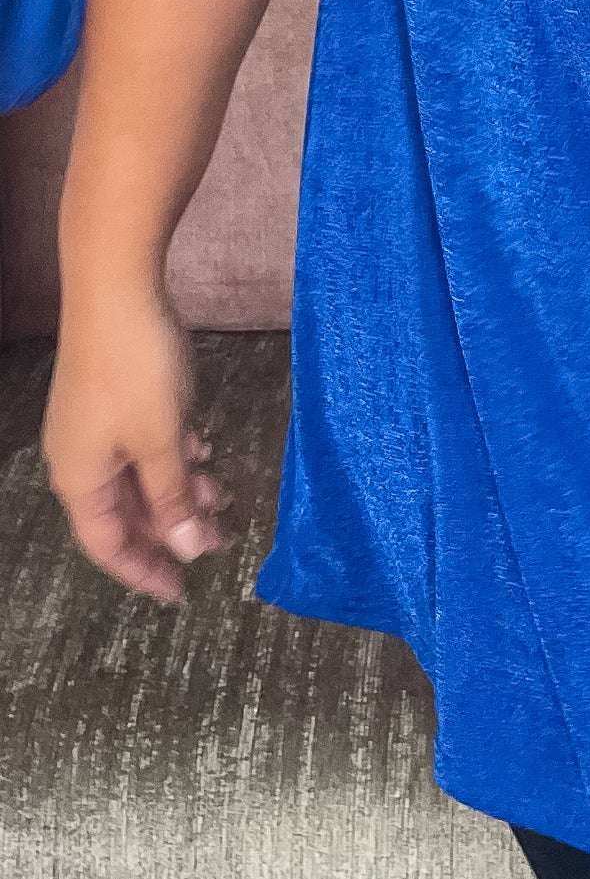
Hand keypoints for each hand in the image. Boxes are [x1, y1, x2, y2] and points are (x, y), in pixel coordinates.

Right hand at [42, 275, 229, 604]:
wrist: (116, 286)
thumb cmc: (134, 368)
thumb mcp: (161, 442)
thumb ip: (174, 499)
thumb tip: (189, 550)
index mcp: (80, 479)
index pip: (108, 546)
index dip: (145, 571)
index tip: (180, 593)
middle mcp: (79, 457)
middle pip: (125, 512)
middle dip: (171, 528)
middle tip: (217, 541)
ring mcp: (93, 425)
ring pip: (138, 475)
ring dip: (179, 488)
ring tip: (220, 492)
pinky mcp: (111, 396)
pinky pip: (142, 441)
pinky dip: (173, 453)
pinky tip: (203, 448)